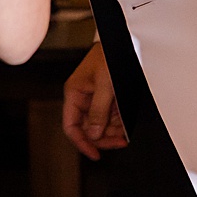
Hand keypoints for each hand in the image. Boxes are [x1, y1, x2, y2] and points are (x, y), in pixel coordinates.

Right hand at [61, 44, 128, 160]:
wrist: (124, 43)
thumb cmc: (109, 56)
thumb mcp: (104, 85)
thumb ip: (98, 110)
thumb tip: (93, 134)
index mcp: (74, 93)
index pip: (71, 126)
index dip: (81, 142)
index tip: (94, 154)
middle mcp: (83, 98)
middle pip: (87, 129)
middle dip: (102, 138)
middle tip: (118, 143)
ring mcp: (95, 100)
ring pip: (100, 126)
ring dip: (113, 132)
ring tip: (124, 134)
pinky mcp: (108, 99)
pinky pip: (110, 119)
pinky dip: (118, 125)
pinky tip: (125, 127)